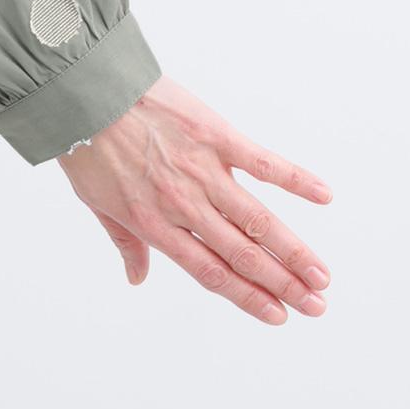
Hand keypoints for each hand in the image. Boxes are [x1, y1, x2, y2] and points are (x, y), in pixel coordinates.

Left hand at [57, 75, 332, 324]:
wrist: (85, 92)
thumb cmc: (87, 144)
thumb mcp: (96, 201)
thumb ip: (124, 241)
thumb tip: (136, 278)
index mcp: (154, 224)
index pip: (211, 272)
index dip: (248, 298)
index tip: (279, 317)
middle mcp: (184, 204)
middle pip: (242, 254)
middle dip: (283, 284)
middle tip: (317, 305)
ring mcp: (202, 170)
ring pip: (258, 220)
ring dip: (294, 250)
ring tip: (322, 276)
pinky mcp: (215, 134)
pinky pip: (262, 162)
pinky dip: (295, 180)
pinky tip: (324, 196)